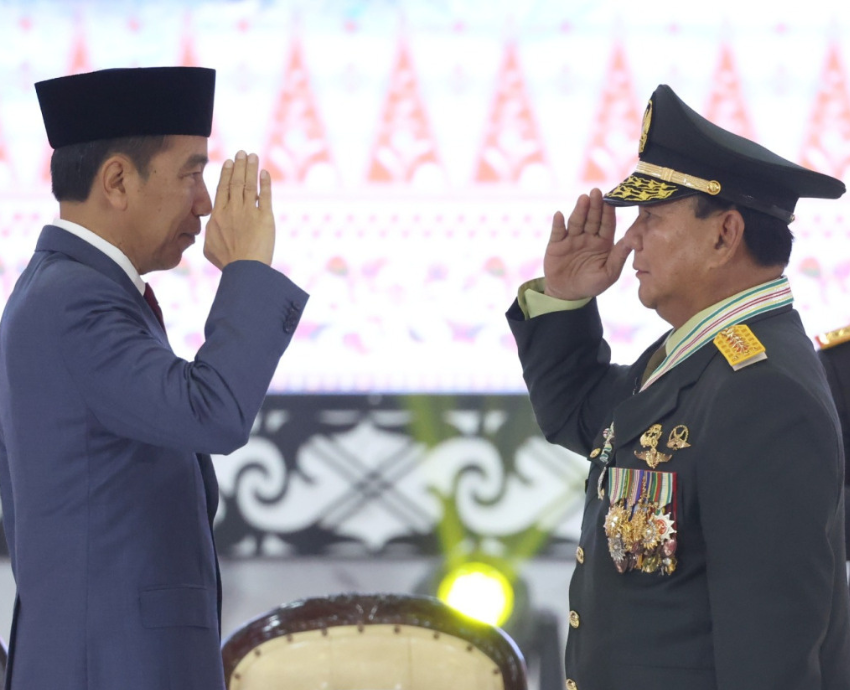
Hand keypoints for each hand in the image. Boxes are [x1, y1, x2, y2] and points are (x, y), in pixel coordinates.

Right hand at [204, 151, 274, 269]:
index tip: (229, 162)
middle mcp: (233, 209)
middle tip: (242, 152)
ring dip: (251, 169)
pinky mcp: (265, 217)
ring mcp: (249, 212)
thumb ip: (210, 232)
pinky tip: (264, 173)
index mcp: (218, 215)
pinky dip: (265, 183)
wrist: (244, 269)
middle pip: (235, 182)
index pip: (222, 188)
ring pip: (248, 185)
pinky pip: (265, 196)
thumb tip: (210, 227)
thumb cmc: (227, 262)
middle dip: (239, 165)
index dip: (226, 173)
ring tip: (252, 156)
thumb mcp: (209, 247)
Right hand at [543, 188, 631, 299]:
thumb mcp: (609, 273)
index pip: (607, 224)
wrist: (567, 295)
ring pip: (576, 222)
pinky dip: (558, 224)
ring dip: (579, 210)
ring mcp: (571, 239)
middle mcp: (588, 237)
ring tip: (583, 198)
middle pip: (592, 219)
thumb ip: (619, 257)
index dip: (608, 212)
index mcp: (603, 242)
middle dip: (594, 206)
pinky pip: (557, 232)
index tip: (611, 200)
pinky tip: (559, 215)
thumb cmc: (591, 284)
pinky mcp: (556, 244)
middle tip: (596, 192)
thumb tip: (631, 240)